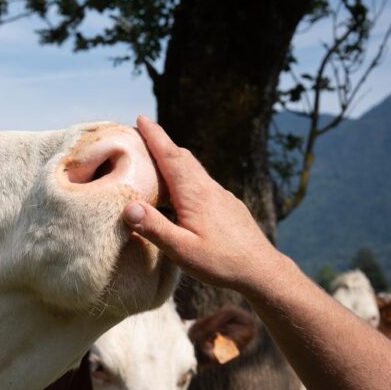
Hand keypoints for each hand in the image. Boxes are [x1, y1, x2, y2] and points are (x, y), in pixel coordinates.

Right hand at [123, 116, 287, 290]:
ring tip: (156, 159)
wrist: (262, 271)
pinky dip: (186, 175)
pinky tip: (182, 191)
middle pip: (183, 157)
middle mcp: (209, 189)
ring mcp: (221, 196)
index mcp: (194, 194)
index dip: (155, 136)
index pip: (171, 157)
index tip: (141, 118)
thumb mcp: (183, 251)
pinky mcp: (228, 206)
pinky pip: (202, 182)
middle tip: (143, 133)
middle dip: (162, 142)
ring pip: (194, 169)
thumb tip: (128, 207)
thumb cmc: (222, 262)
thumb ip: (155, 228)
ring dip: (174, 158)